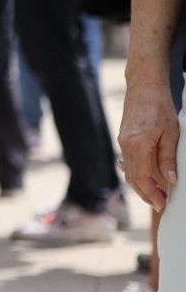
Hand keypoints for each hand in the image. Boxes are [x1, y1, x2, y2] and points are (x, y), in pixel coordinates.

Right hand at [118, 79, 179, 210]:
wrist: (144, 86)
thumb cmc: (159, 106)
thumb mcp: (170, 133)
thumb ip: (168, 158)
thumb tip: (170, 180)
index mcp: (137, 145)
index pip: (142, 178)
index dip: (151, 194)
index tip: (161, 204)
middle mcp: (126, 146)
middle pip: (132, 178)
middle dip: (145, 194)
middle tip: (159, 205)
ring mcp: (123, 142)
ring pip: (128, 171)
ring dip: (141, 186)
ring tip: (155, 195)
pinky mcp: (124, 139)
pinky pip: (129, 162)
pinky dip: (138, 174)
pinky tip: (149, 177)